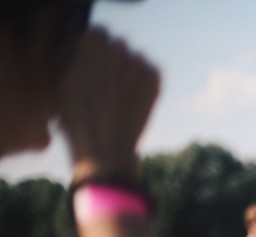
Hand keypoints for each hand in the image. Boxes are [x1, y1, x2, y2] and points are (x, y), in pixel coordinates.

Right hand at [58, 29, 159, 182]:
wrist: (105, 145)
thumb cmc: (76, 116)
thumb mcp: (62, 80)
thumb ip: (76, 57)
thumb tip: (85, 48)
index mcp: (91, 42)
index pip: (98, 33)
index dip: (94, 51)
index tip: (92, 66)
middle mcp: (117, 46)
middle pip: (117, 46)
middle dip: (112, 61)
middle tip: (105, 85)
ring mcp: (138, 61)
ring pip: (134, 59)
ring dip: (128, 72)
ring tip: (118, 97)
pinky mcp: (155, 77)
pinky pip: (150, 72)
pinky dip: (143, 83)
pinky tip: (131, 100)